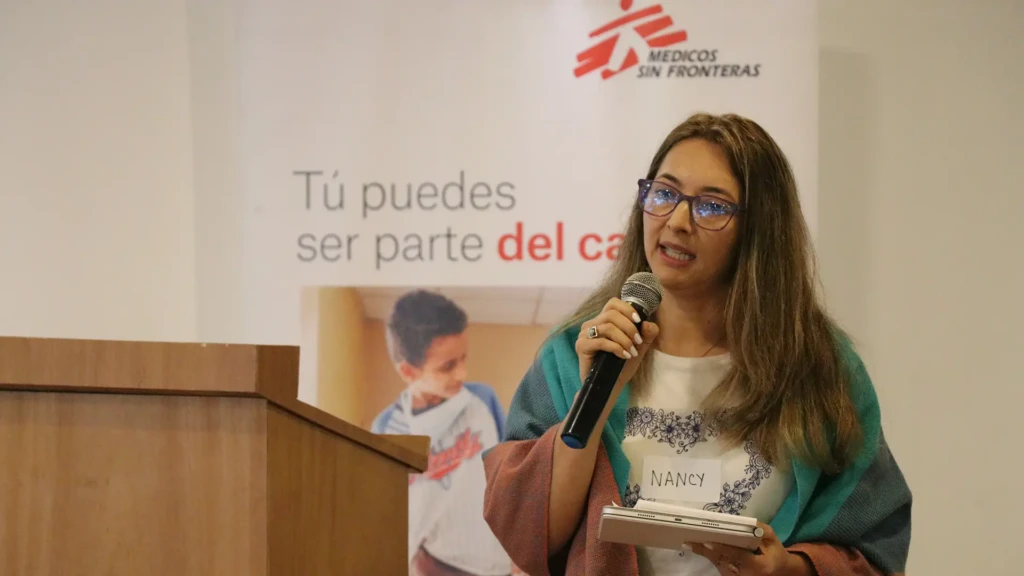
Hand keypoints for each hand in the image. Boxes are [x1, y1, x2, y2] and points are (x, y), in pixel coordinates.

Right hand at [576, 298, 658, 385]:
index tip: (639, 321)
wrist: (609, 386)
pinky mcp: (581, 346)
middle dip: (629, 327)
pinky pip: (601, 341)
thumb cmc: (621, 366)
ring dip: (624, 339)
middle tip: (638, 342)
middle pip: (612, 314)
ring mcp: (584, 335)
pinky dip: (616, 348)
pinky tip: (623, 356)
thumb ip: (646, 335)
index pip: (613, 303)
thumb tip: (649, 324)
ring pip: (608, 327)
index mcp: (603, 321)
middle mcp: (591, 324)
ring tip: (631, 351)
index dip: (627, 309)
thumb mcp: (638, 348)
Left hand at [687, 523, 811, 575]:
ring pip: (719, 564)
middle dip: (706, 551)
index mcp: (759, 566)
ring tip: (689, 543)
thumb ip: (760, 529)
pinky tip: (698, 547)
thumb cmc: (774, 552)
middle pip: (723, 561)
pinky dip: (709, 556)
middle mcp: (747, 575)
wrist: (777, 571)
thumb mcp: (771, 538)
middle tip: (690, 542)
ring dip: (704, 554)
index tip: (707, 542)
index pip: (737, 556)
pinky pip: (719, 565)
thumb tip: (743, 521)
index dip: (722, 549)